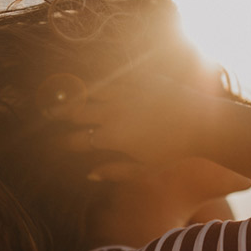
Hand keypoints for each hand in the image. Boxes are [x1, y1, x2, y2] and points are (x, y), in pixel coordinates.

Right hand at [57, 73, 221, 176]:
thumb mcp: (144, 168)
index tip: (55, 144)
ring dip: (74, 94)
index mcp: (112, 137)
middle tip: (46, 115)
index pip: (78, 140)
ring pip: (91, 90)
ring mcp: (125, 92)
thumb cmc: (174, 150)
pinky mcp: (139, 78)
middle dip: (58, 115)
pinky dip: (98, 78)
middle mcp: (113, 113)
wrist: (203, 123)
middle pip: (77, 112)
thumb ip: (115, 171)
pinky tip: (90, 78)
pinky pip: (113, 76)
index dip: (64, 142)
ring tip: (62, 94)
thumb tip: (88, 174)